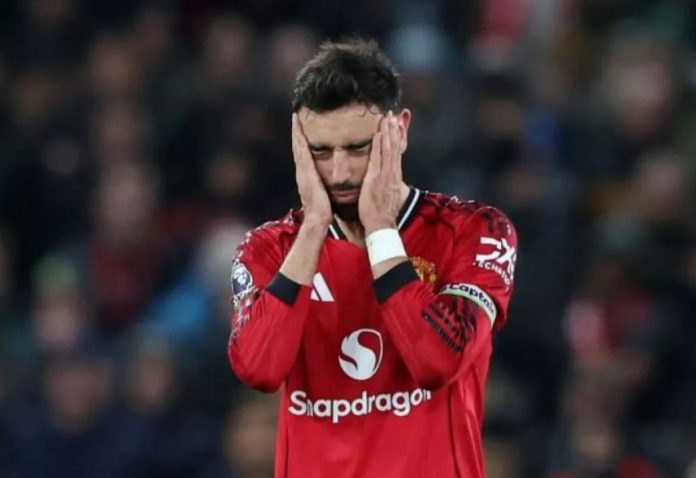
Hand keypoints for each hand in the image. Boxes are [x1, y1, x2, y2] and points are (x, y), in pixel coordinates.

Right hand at [292, 113, 331, 227]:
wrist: (318, 219)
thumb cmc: (323, 211)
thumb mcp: (323, 196)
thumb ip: (323, 188)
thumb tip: (327, 186)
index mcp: (307, 176)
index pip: (304, 155)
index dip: (302, 141)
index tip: (302, 128)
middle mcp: (302, 171)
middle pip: (299, 147)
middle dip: (297, 132)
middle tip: (296, 116)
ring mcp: (302, 170)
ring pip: (298, 146)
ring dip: (296, 131)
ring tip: (296, 116)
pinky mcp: (304, 170)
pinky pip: (301, 149)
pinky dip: (298, 137)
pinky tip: (298, 126)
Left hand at [359, 111, 402, 232]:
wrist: (382, 225)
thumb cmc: (380, 214)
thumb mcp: (384, 196)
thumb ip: (384, 186)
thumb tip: (382, 182)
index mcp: (394, 177)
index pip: (396, 153)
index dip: (396, 139)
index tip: (395, 125)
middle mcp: (392, 173)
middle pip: (395, 148)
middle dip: (394, 130)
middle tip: (392, 114)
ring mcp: (386, 175)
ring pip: (389, 149)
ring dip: (389, 132)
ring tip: (388, 117)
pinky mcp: (378, 178)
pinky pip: (379, 157)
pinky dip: (381, 144)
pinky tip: (380, 133)